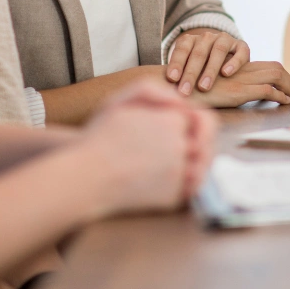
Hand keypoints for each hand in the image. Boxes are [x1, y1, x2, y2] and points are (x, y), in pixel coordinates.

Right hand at [100, 78, 216, 197]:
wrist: (85, 178)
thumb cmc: (100, 138)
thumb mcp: (121, 100)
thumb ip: (154, 91)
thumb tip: (180, 101)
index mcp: (172, 121)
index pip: (199, 119)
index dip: (189, 124)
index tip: (178, 130)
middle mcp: (179, 145)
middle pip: (204, 143)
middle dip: (198, 144)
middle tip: (184, 149)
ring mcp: (178, 173)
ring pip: (201, 167)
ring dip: (195, 165)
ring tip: (176, 166)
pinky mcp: (173, 197)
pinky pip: (191, 190)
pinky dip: (185, 186)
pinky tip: (169, 181)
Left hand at [166, 29, 249, 95]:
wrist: (227, 57)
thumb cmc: (201, 68)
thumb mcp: (188, 67)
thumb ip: (180, 74)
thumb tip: (164, 91)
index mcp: (192, 40)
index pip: (182, 49)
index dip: (177, 63)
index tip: (172, 79)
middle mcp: (208, 37)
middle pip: (198, 53)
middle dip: (191, 73)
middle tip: (184, 91)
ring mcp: (225, 39)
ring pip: (218, 51)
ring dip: (210, 69)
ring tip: (204, 87)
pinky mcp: (241, 46)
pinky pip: (239, 52)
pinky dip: (233, 62)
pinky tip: (226, 73)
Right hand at [189, 60, 289, 107]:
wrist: (175, 87)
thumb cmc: (190, 90)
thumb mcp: (212, 85)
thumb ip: (226, 86)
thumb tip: (237, 96)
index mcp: (237, 68)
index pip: (267, 66)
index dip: (280, 75)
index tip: (285, 87)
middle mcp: (241, 70)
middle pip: (275, 68)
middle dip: (289, 80)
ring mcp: (240, 79)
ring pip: (276, 75)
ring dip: (289, 86)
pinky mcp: (238, 90)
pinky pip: (266, 90)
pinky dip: (279, 96)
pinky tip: (283, 102)